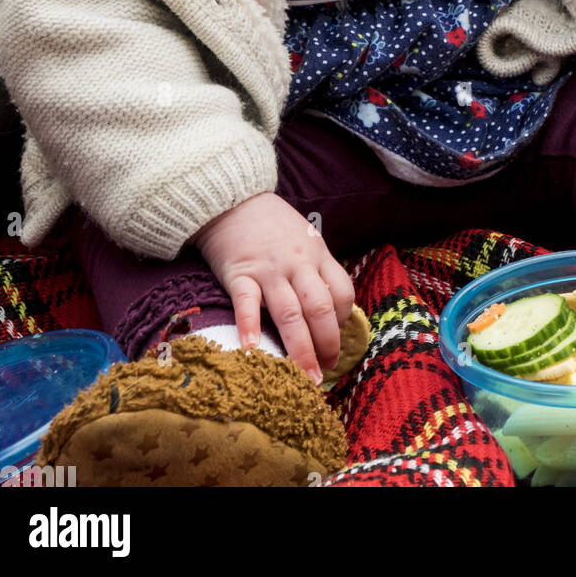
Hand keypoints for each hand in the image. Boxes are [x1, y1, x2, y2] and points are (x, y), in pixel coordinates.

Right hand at [193, 191, 354, 383]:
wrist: (232, 198)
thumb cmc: (271, 224)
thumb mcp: (304, 238)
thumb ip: (315, 268)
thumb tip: (328, 310)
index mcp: (317, 255)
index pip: (342, 292)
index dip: (343, 323)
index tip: (335, 343)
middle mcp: (298, 264)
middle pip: (320, 309)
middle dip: (326, 346)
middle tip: (323, 374)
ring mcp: (269, 269)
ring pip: (290, 314)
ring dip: (299, 350)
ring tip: (303, 378)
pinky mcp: (239, 273)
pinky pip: (247, 303)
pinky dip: (250, 328)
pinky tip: (253, 352)